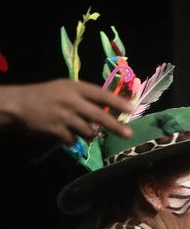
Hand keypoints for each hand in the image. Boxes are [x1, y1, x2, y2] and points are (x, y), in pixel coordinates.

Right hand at [0, 79, 134, 143]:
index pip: (101, 94)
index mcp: (75, 87)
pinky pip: (74, 140)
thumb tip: (111, 109)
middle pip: (99, 116)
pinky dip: (72, 139)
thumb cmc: (46, 95)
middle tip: (129, 134)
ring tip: (78, 127)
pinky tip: (64, 132)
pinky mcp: (56, 130)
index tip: (131, 109)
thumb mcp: (65, 88)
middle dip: (115, 126)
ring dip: (88, 133)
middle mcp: (71, 101)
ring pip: (88, 132)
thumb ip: (86, 97)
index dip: (117, 102)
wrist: (18, 104)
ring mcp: (64, 116)